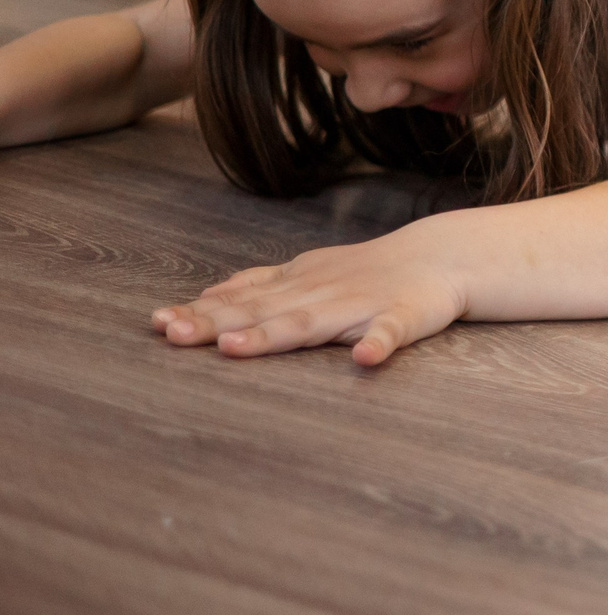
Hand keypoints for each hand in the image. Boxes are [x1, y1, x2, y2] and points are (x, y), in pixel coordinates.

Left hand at [154, 238, 463, 365]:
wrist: (442, 256)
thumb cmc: (370, 271)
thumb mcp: (310, 272)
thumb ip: (262, 286)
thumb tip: (208, 294)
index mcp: (297, 286)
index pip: (240, 300)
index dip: (201, 311)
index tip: (159, 323)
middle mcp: (318, 293)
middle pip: (260, 311)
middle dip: (215, 323)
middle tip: (173, 332)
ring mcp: (359, 305)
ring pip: (310, 322)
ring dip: (271, 334)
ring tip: (236, 347)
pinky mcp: (403, 317)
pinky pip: (390, 333)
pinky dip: (377, 344)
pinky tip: (365, 358)